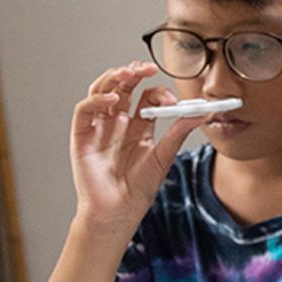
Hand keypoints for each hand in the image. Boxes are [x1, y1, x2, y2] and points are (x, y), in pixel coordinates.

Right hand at [70, 61, 197, 230]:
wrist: (118, 213)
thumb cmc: (138, 189)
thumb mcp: (162, 158)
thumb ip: (177, 134)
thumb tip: (199, 113)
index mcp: (138, 127)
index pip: (146, 98)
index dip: (158, 92)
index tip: (172, 100)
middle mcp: (117, 123)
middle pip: (123, 88)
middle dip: (134, 74)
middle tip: (147, 68)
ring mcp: (99, 127)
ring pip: (102, 91)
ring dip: (114, 78)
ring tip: (129, 73)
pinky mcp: (82, 135)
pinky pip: (85, 110)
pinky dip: (96, 99)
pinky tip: (112, 99)